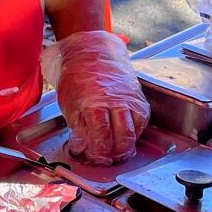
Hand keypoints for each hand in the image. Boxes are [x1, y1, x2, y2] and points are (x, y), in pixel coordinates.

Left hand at [54, 31, 150, 165]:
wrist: (92, 51)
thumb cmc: (77, 75)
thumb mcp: (69, 102)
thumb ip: (79, 126)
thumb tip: (84, 146)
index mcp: (95, 102)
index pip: (101, 135)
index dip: (100, 151)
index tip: (96, 158)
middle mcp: (116, 100)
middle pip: (123, 135)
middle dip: (117, 152)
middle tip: (110, 160)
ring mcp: (129, 97)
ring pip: (135, 128)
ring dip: (128, 144)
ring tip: (119, 152)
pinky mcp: (138, 95)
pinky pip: (141, 118)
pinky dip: (136, 130)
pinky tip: (127, 135)